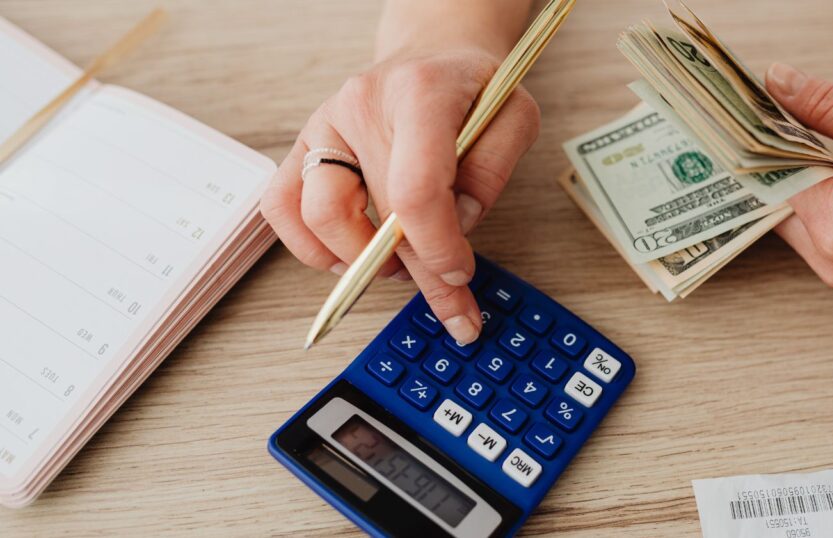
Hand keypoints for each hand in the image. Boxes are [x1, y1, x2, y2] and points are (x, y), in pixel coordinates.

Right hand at [261, 48, 540, 341]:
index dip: (437, 247)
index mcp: (419, 94)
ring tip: (400, 265)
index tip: (460, 274)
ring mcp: (325, 126)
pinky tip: (351, 256)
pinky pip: (281, 208)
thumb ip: (493, 171)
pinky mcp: (304, 147)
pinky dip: (311, 247)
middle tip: (452, 305)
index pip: (416, 188)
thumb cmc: (472, 90)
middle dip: (419, 273)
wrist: (433, 56)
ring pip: (319, 217)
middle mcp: (361, 106)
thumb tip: (456, 227)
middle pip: (377, 215)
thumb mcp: (514, 117)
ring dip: (361, 260)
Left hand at [765, 63, 832, 289]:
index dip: (762, 134)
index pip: (772, 175)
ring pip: (793, 215)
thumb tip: (777, 82)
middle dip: (774, 155)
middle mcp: (832, 263)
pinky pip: (818, 229)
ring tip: (803, 132)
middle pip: (775, 200)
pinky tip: (827, 164)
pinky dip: (818, 197)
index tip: (753, 103)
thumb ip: (831, 107)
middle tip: (770, 111)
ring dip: (797, 175)